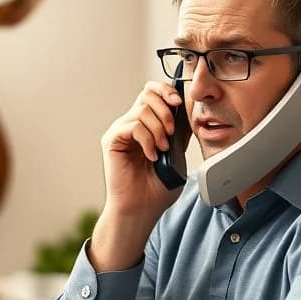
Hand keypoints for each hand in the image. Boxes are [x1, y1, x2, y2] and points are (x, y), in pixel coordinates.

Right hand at [89, 82, 187, 270]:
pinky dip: (147, 140)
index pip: (153, 92)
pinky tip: (152, 156)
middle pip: (147, 94)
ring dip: (159, 129)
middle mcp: (132, 124)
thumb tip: (188, 108)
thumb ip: (179, 131)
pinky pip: (132, 126)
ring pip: (142, 110)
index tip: (180, 104)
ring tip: (163, 150)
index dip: (166, 91)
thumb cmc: (158, 187)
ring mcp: (121, 131)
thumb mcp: (178, 154)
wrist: (142, 208)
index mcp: (147, 124)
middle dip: (165, 109)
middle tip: (171, 133)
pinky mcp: (112, 140)